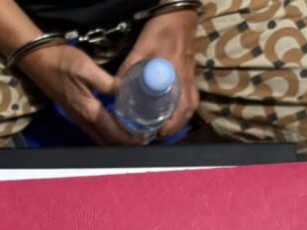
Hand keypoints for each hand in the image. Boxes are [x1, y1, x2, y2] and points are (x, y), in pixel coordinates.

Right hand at [19, 44, 142, 144]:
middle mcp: (82, 118)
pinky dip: (105, 133)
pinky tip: (114, 126)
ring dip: (114, 139)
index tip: (145, 138)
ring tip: (131, 135)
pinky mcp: (73, 112)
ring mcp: (76, 117)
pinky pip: (93, 130)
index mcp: (88, 109)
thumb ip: (108, 82)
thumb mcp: (87, 68)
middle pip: (106, 139)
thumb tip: (127, 92)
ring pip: (99, 137)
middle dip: (124, 142)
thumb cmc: (62, 61)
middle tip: (142, 139)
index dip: (129, 138)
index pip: (113, 131)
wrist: (37, 60)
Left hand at [118, 9, 199, 138]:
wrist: (178, 18)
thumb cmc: (160, 32)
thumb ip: (128, 68)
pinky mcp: (190, 75)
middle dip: (176, 125)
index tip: (160, 132)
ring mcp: (190, 77)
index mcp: (176, 75)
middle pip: (189, 109)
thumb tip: (115, 90)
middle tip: (160, 134)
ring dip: (181, 119)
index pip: (181, 104)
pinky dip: (182, 108)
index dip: (172, 121)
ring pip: (191, 104)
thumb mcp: (140, 49)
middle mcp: (186, 79)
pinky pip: (190, 97)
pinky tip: (171, 112)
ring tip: (166, 127)